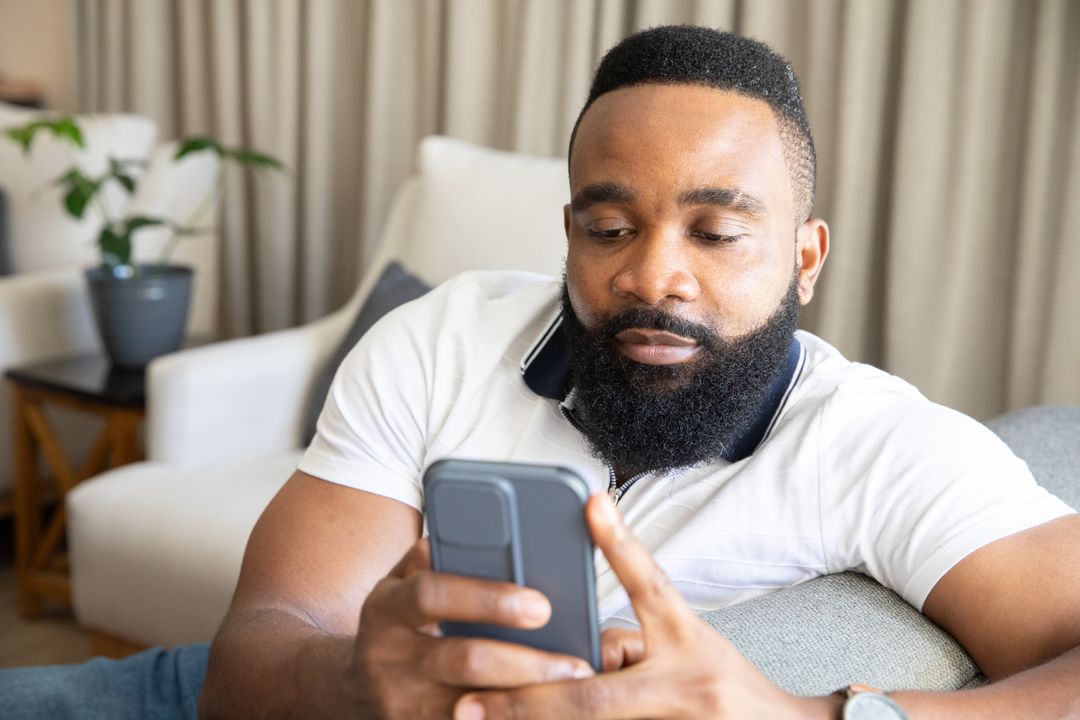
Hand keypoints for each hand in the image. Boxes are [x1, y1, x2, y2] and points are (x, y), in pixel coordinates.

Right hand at [347, 538, 595, 718]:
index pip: (434, 594)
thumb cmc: (398, 623)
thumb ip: (436, 557)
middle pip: (463, 659)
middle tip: (575, 664)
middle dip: (525, 662)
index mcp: (387, 605)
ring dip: (524, 700)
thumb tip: (483, 529)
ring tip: (569, 693)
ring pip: (471, 706)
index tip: (542, 605)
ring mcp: (399, 703)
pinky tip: (538, 714)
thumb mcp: (402, 583)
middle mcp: (388, 656)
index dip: (488, 599)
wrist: (351, 689)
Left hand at [454, 494, 839, 719]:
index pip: (651, 584)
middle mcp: (680, 687)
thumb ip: (634, 628)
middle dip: (526, 702)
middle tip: (470, 705)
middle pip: (590, 697)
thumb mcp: (689, 639)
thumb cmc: (728, 683)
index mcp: (686, 640)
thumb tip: (583, 630)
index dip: (621, 544)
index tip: (591, 503)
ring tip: (476, 719)